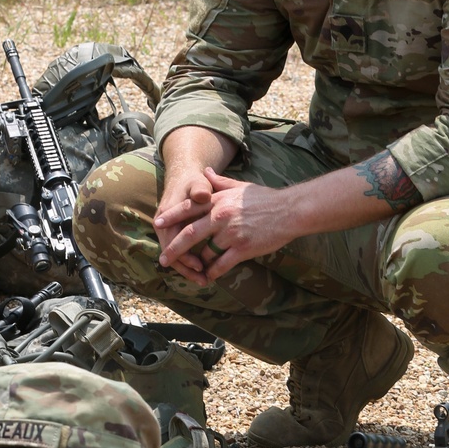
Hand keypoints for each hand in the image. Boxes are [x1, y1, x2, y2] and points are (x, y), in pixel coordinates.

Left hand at [157, 168, 300, 283]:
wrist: (290, 211)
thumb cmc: (265, 199)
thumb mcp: (240, 186)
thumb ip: (220, 181)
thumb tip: (205, 170)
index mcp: (219, 200)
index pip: (189, 208)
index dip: (172, 216)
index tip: (158, 223)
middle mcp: (221, 216)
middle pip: (190, 234)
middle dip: (174, 248)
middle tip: (163, 259)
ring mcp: (231, 233)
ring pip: (205, 253)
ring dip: (198, 263)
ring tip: (191, 270)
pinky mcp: (242, 248)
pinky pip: (221, 264)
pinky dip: (212, 272)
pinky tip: (208, 277)